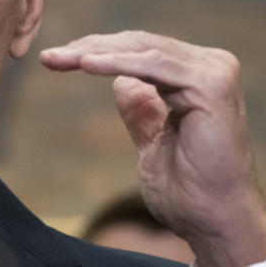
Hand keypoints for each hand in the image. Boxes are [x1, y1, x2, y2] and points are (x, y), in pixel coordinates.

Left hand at [41, 30, 265, 266]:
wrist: (215, 221)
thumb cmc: (189, 192)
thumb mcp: (153, 143)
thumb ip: (142, 112)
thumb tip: (121, 83)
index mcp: (199, 78)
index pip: (141, 52)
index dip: (98, 51)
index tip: (57, 59)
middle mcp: (212, 67)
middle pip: (139, 45)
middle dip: (90, 48)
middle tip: (50, 56)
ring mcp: (214, 73)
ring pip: (143, 50)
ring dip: (96, 53)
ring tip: (61, 58)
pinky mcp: (211, 85)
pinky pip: (153, 65)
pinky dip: (117, 63)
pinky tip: (85, 64)